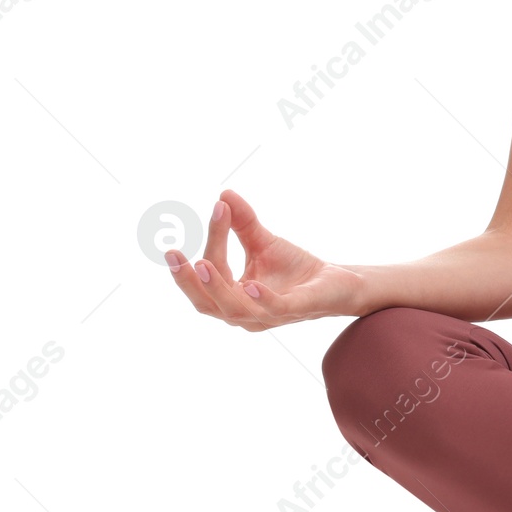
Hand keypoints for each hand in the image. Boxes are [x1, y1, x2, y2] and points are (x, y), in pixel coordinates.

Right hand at [164, 189, 362, 329]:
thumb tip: (223, 195)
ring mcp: (269, 316)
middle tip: (172, 255)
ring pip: (233, 309)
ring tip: (202, 264)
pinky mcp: (296, 310)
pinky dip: (260, 298)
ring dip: (216, 287)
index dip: (212, 241)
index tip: (217, 209)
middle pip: (207, 303)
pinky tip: (249, 284)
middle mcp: (245, 314)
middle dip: (187, 281)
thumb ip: (242, 224)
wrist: (339, 282)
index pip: (211, 273)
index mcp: (232, 298)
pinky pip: (273, 309)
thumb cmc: (295, 269)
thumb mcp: (264, 242)